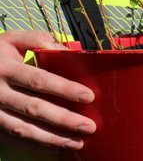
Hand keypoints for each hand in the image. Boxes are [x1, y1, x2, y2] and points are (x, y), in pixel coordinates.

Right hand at [0, 31, 95, 149]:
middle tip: (89, 126)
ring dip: (52, 138)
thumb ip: (36, 40)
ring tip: (77, 143)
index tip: (88, 96)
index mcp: (6, 68)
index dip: (63, 89)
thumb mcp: (10, 39)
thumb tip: (64, 49)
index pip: (38, 80)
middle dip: (63, 119)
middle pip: (34, 108)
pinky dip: (34, 145)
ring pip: (23, 128)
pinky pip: (13, 138)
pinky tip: (55, 148)